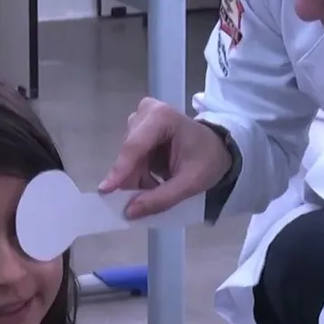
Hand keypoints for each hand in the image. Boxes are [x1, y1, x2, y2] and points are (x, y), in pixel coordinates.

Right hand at [99, 97, 233, 218]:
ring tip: (160, 183)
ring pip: (128, 157)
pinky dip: (140, 171)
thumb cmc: (208, 160)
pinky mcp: (138, 126)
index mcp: (162, 117)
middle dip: (137, 178)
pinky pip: (130, 157)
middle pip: (129, 154)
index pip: (134, 147)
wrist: (218, 147)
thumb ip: (161, 199)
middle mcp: (146, 111)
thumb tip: (128, 212)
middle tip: (154, 193)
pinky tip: (156, 176)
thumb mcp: (190, 184)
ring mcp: (140, 117)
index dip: (120, 171)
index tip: (105, 192)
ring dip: (140, 177)